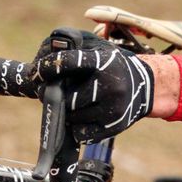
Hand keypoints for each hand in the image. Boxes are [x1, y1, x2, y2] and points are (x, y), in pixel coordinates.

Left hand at [32, 31, 154, 141]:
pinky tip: (85, 115)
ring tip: (76, 102)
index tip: (36, 73)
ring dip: (67, 112)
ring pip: (72, 117)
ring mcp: (113, 108)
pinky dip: (77, 126)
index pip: (69, 62)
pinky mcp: (114, 127)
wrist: (145, 85)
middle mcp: (109, 85)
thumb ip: (71, 48)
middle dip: (56, 96)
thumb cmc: (112, 64)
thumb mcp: (97, 48)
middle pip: (67, 98)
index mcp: (102, 61)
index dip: (48, 67)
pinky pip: (81, 133)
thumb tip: (42, 63)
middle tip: (54, 93)